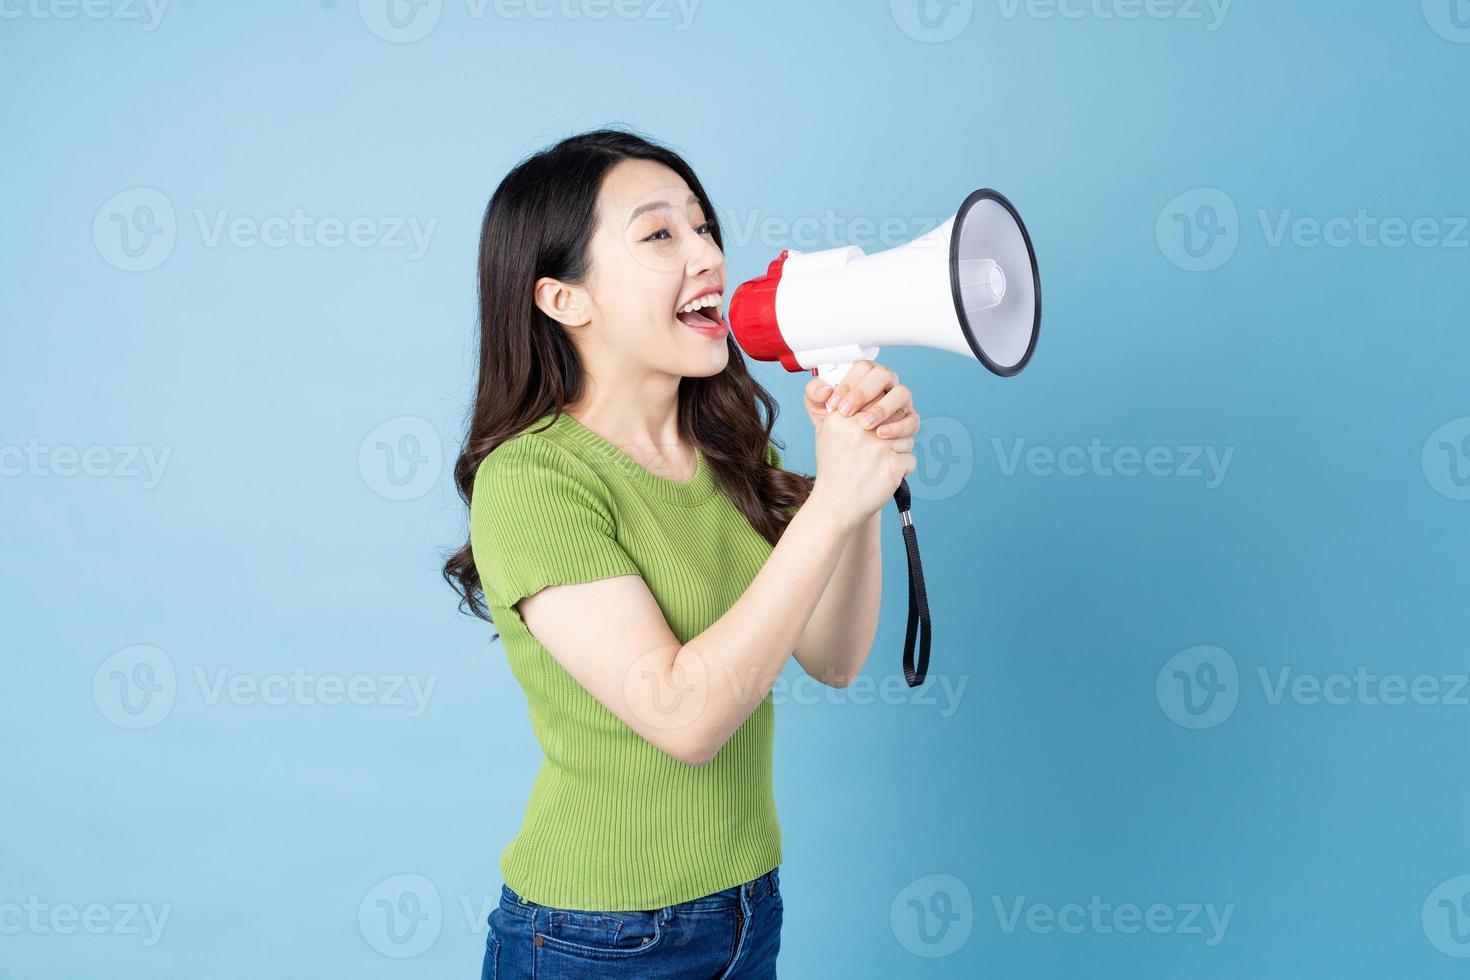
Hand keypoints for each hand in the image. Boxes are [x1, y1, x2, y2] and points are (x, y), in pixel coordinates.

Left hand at [803, 359, 919, 448]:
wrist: (848, 460)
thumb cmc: (837, 430)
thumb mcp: (820, 413)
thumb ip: (814, 396)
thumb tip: (825, 390)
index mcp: (865, 378)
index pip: (862, 368)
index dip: (848, 383)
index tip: (834, 404)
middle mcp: (885, 386)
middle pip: (883, 374)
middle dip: (863, 393)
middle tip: (846, 412)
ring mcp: (900, 403)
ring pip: (901, 393)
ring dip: (882, 408)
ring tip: (865, 424)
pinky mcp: (909, 422)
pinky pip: (911, 420)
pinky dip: (897, 426)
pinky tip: (880, 434)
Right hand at [808, 406, 916, 531]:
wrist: (836, 505)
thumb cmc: (835, 470)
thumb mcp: (826, 432)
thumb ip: (845, 408)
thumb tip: (874, 394)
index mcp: (842, 416)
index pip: (877, 399)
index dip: (881, 416)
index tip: (873, 428)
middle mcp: (859, 428)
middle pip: (895, 416)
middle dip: (892, 432)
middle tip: (877, 450)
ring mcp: (877, 446)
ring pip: (907, 438)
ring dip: (898, 452)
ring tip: (878, 466)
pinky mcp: (892, 465)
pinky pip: (910, 459)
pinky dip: (901, 471)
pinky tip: (883, 477)